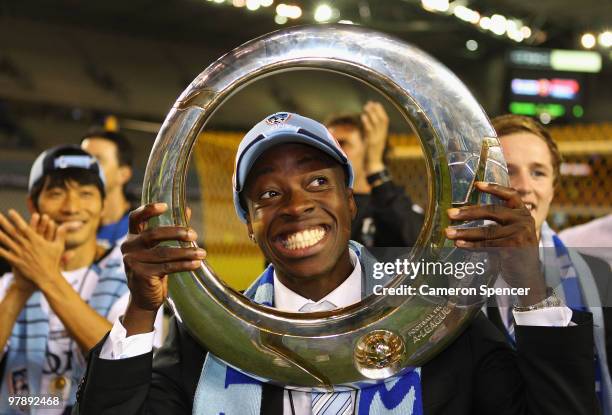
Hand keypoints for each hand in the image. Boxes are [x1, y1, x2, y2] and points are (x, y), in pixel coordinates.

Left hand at [11, 213, 56, 293]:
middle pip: (12, 232)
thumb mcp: (59, 247)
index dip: (17, 219)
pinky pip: (4, 254)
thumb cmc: (54, 262)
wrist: (47, 277)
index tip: (10, 211)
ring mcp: (20, 254)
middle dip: (4, 223)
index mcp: (36, 240)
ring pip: (6, 242)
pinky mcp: (16, 262)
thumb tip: (63, 225)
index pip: (25, 227)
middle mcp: (26, 245)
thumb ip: (60, 234)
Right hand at [121, 203, 204, 312]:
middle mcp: (129, 247)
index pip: (135, 218)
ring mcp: (132, 261)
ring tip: (202, 253)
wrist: (144, 298)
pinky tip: (196, 264)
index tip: (165, 206)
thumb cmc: (153, 268)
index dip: (148, 210)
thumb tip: (186, 209)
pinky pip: (167, 267)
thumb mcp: (159, 248)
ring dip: (186, 252)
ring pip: (163, 253)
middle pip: (153, 234)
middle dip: (176, 233)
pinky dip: (184, 265)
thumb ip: (171, 229)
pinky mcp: (141, 274)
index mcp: (132, 236)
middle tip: (194, 235)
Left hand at [361, 101, 388, 173]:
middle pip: (382, 119)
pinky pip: (369, 130)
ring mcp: (377, 139)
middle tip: (370, 103)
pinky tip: (363, 116)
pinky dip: (367, 122)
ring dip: (371, 114)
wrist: (374, 165)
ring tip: (366, 106)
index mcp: (383, 135)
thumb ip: (371, 133)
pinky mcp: (371, 142)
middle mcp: (382, 135)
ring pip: (376, 123)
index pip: (385, 120)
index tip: (375, 104)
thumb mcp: (373, 141)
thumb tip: (367, 123)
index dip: (381, 111)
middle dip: (376, 110)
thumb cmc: (372, 154)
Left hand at [444, 182, 546, 304]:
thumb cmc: (513, 252)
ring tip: (447, 232)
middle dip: (468, 212)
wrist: (528, 277)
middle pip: (492, 211)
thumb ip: (495, 222)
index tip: (477, 185)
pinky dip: (471, 245)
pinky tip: (458, 244)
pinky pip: (487, 245)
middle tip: (449, 213)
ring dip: (464, 232)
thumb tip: (463, 214)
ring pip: (487, 231)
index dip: (494, 188)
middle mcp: (524, 220)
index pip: (511, 195)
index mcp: (523, 213)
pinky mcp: (514, 248)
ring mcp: (520, 234)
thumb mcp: (509, 233)